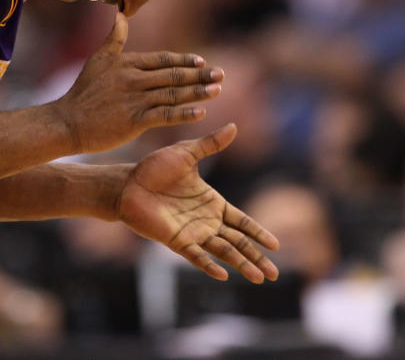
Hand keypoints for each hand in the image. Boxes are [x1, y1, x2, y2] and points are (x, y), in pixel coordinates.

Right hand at [53, 11, 223, 153]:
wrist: (67, 122)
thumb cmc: (83, 92)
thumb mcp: (98, 59)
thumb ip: (114, 38)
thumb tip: (120, 12)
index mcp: (127, 63)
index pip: (163, 59)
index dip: (184, 61)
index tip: (202, 61)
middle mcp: (133, 79)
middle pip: (173, 75)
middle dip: (200, 75)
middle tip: (221, 74)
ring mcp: (134, 100)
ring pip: (173, 94)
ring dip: (198, 92)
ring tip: (218, 90)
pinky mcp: (133, 120)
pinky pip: (164, 115)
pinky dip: (184, 113)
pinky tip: (201, 113)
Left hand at [117, 124, 279, 282]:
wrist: (127, 183)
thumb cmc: (154, 168)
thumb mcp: (186, 153)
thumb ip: (210, 144)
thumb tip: (234, 126)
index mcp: (212, 202)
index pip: (242, 222)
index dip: (258, 233)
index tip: (276, 245)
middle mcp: (206, 221)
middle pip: (238, 242)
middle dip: (257, 257)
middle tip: (274, 274)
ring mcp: (192, 232)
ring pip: (223, 251)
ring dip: (241, 264)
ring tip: (259, 278)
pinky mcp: (176, 240)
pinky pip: (195, 255)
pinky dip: (208, 265)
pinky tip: (222, 275)